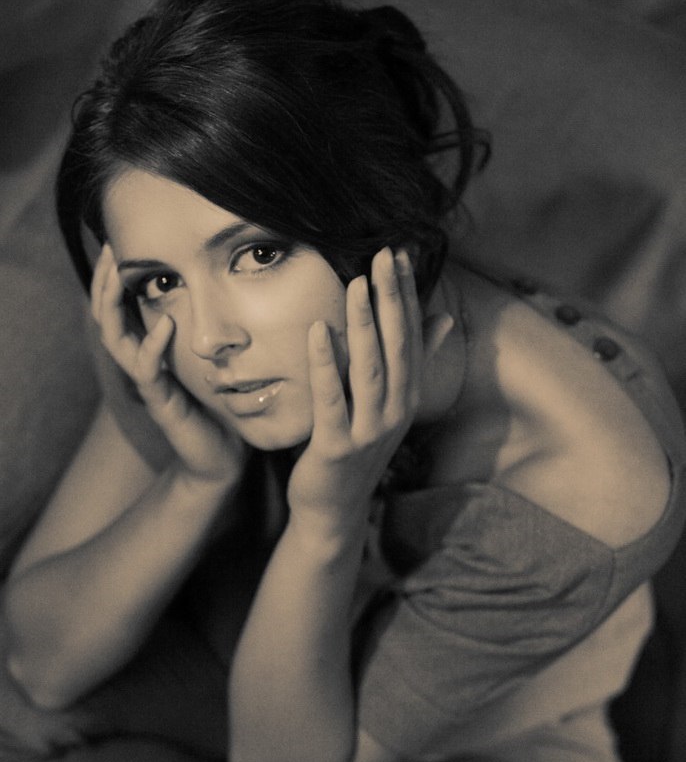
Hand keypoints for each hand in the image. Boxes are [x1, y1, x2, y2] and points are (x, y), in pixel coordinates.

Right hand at [92, 244, 246, 487]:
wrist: (221, 459)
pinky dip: (153, 348)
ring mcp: (148, 385)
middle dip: (105, 282)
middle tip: (111, 247)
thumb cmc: (217, 405)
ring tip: (121, 274)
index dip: (113, 275)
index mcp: (147, 349)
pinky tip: (165, 326)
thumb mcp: (208, 357)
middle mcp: (140, 363)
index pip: (119, 304)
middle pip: (106, 316)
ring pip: (116, 340)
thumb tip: (215, 283)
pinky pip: (148, 373)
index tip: (118, 240)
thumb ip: (203, 326)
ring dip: (116, 306)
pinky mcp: (162, 405)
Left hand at [287, 246, 449, 538]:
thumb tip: (443, 318)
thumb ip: (415, 361)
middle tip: (383, 254)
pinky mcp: (337, 447)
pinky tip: (318, 329)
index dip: (406, 294)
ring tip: (356, 283)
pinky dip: (325, 363)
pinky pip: (331, 399)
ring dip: (364, 324)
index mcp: (407, 396)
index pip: (411, 336)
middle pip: (396, 347)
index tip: (400, 253)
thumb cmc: (356, 449)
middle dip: (390, 299)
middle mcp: (395, 412)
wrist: (334, 509)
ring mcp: (368, 432)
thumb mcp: (389, 404)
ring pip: (369, 370)